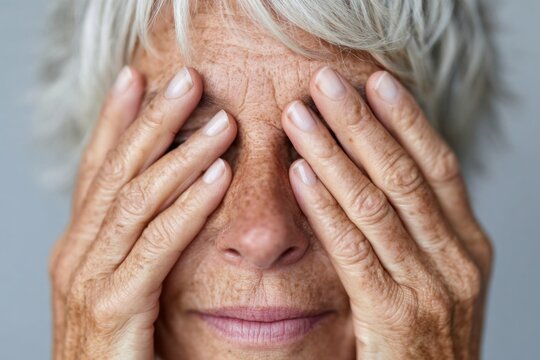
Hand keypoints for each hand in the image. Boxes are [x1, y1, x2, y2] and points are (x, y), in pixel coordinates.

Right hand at [48, 67, 236, 358]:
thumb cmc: (119, 349)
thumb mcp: (124, 286)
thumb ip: (139, 245)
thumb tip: (175, 200)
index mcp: (79, 245)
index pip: (99, 168)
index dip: (117, 120)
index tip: (140, 78)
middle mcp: (76, 253)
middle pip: (118, 171)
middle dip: (152, 121)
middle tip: (187, 79)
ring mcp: (89, 279)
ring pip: (137, 198)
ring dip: (181, 153)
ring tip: (220, 120)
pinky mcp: (113, 307)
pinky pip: (157, 244)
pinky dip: (188, 206)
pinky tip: (217, 176)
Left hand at [283, 67, 492, 358]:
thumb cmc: (426, 339)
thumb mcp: (435, 280)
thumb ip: (414, 236)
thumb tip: (373, 179)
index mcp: (468, 246)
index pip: (438, 167)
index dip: (407, 120)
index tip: (375, 81)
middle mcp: (455, 260)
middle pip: (404, 174)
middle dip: (362, 122)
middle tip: (327, 82)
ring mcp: (428, 287)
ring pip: (375, 203)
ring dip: (333, 153)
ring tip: (300, 115)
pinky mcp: (392, 316)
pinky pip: (353, 249)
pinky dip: (325, 207)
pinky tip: (300, 174)